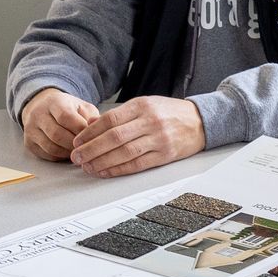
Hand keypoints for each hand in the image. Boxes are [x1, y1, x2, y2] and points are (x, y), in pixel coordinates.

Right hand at [20, 87, 98, 160]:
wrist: (43, 108)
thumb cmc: (68, 108)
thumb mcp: (83, 107)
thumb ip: (92, 118)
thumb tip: (100, 132)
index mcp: (54, 102)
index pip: (66, 117)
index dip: (80, 130)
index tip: (92, 136)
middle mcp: (38, 115)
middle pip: (57, 134)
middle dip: (75, 144)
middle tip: (88, 148)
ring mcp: (30, 129)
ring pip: (50, 147)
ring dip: (68, 153)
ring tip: (80, 152)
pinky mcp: (28, 143)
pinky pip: (46, 154)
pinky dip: (60, 157)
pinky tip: (69, 153)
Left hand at [69, 96, 205, 176]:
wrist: (201, 121)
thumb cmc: (170, 113)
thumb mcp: (146, 105)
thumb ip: (120, 115)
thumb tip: (91, 126)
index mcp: (143, 105)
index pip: (109, 120)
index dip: (89, 132)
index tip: (77, 141)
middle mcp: (150, 121)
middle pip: (114, 137)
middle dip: (91, 149)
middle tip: (77, 157)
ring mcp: (159, 138)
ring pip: (124, 152)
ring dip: (102, 161)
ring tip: (88, 166)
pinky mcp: (165, 154)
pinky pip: (137, 164)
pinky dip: (118, 169)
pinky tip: (106, 171)